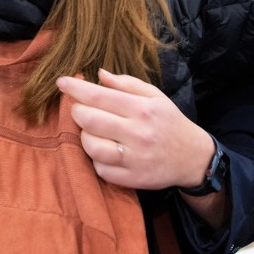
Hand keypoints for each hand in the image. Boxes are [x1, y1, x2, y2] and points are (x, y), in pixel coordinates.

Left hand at [55, 69, 213, 189]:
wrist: (192, 158)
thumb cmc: (168, 122)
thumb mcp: (154, 96)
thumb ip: (126, 84)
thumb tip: (99, 74)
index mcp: (142, 109)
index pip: (99, 96)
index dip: (75, 88)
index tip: (61, 82)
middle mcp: (138, 133)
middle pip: (89, 120)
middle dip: (77, 111)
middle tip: (81, 109)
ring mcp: (134, 159)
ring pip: (90, 146)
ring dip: (85, 136)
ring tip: (95, 131)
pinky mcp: (132, 179)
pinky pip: (99, 168)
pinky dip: (96, 158)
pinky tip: (106, 150)